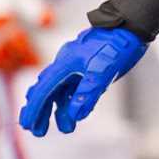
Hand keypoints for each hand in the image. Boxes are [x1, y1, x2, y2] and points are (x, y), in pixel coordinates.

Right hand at [18, 28, 145, 136]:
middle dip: (41, 111)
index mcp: (64, 63)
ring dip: (61, 110)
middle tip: (38, 131)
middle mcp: (67, 65)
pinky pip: (76, 88)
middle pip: (47, 91)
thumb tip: (74, 115)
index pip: (44, 90)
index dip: (34, 109)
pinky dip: (74, 101)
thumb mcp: (103, 70)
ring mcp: (78, 66)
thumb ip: (88, 92)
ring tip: (67, 128)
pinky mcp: (89, 68)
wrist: (132, 26)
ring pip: (62, 91)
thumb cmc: (116, 44)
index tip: (26, 125)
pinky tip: (78, 113)